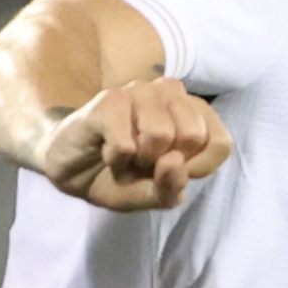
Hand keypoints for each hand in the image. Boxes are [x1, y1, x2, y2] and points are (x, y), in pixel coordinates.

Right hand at [31, 77, 232, 211]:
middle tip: (143, 163)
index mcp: (190, 113)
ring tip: (125, 157)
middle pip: (194, 135)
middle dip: (164, 163)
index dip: (197, 168)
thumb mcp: (150, 196)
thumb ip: (171, 189)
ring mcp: (138, 91)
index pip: (220, 143)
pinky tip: (107, 152)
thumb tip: (175, 161)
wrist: (67, 168)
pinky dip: (115, 161)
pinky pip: (126, 144)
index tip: (170, 171)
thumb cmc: (115, 176)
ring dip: (137, 161)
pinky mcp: (108, 100)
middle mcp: (169, 94)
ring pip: (161, 135)